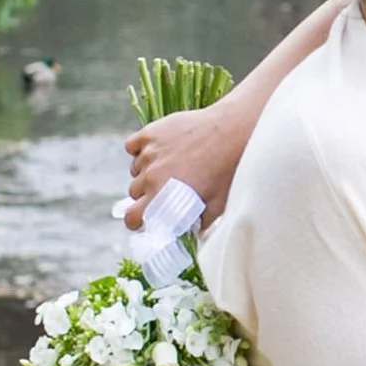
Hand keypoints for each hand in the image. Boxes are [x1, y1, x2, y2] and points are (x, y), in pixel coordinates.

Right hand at [124, 95, 249, 224]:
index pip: (131, 217)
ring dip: (146, 171)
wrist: (234, 133)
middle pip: (135, 192)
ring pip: (135, 169)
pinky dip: (141, 150)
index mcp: (163, 197)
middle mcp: (151, 175)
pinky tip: (159, 151)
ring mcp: (149, 152)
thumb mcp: (216, 206)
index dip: (136, 221)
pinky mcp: (151, 132)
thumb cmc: (228, 171)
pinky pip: (133, 146)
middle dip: (147, 194)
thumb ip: (198, 222)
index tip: (144, 218)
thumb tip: (190, 233)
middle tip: (167, 189)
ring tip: (169, 166)